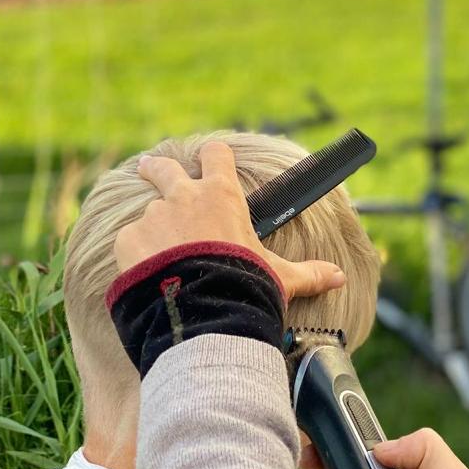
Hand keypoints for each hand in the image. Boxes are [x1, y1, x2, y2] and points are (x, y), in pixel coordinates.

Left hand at [114, 141, 345, 300]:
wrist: (202, 313)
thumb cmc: (245, 286)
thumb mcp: (281, 278)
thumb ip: (309, 274)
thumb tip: (340, 277)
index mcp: (221, 196)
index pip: (216, 155)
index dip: (214, 156)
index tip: (211, 159)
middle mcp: (183, 198)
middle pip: (164, 168)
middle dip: (156, 169)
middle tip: (150, 170)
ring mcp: (152, 218)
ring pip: (147, 213)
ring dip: (152, 226)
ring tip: (155, 252)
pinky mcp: (128, 241)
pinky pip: (129, 242)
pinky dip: (136, 254)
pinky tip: (145, 274)